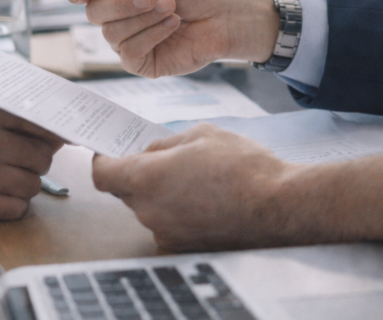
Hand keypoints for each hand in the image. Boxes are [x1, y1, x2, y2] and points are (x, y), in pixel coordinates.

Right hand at [0, 91, 65, 219]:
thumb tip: (41, 115)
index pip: (40, 119)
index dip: (55, 131)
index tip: (60, 136)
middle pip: (41, 155)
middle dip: (37, 159)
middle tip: (25, 159)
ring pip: (31, 184)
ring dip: (25, 183)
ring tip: (7, 176)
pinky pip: (14, 208)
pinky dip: (12, 205)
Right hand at [64, 0, 278, 77]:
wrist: (225, 12)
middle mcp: (118, 17)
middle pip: (93, 14)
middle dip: (122, 3)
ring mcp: (128, 42)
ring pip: (111, 34)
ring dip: (144, 18)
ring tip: (171, 8)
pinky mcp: (142, 63)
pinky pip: (129, 52)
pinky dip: (152, 35)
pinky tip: (172, 26)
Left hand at [92, 124, 293, 250]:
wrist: (280, 206)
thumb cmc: (242, 166)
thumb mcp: (201, 134)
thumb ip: (166, 143)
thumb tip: (151, 152)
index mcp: (146, 179)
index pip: (103, 175)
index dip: (103, 161)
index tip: (110, 152)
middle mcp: (149, 212)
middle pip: (127, 191)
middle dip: (139, 174)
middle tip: (165, 159)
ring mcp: (167, 234)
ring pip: (149, 208)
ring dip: (161, 193)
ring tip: (196, 179)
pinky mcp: (185, 248)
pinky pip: (169, 225)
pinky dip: (178, 212)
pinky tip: (205, 200)